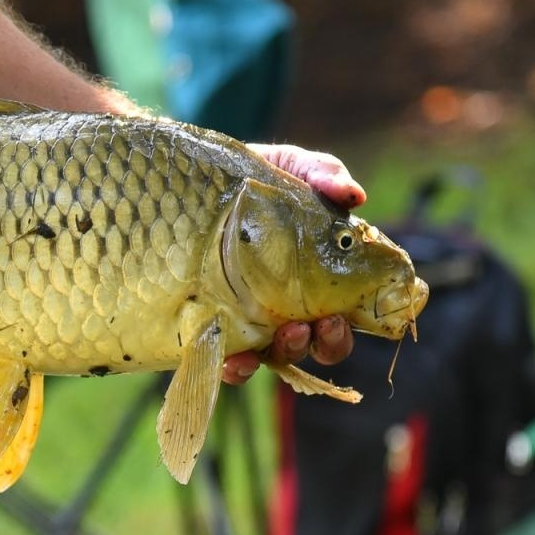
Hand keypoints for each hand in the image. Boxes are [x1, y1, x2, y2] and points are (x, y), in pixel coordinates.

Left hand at [222, 144, 361, 383]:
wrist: (181, 185)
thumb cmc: (244, 178)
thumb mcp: (285, 167)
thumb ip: (320, 174)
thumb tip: (354, 196)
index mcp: (313, 275)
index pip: (344, 311)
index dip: (351, 323)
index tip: (346, 314)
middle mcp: (285, 304)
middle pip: (318, 342)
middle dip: (327, 342)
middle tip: (324, 323)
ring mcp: (248, 319)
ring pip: (278, 356)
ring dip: (289, 351)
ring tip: (288, 332)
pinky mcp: (211, 328)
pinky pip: (227, 362)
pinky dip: (237, 368)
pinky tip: (236, 360)